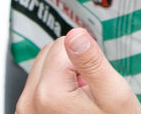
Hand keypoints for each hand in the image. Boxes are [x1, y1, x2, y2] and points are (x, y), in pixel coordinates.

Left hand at [15, 29, 140, 113]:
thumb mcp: (114, 96)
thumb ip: (93, 62)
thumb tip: (75, 34)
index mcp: (48, 94)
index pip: (65, 43)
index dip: (87, 59)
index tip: (94, 81)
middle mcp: (29, 103)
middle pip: (51, 51)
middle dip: (74, 65)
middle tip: (90, 92)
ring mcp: (25, 111)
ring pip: (45, 65)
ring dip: (66, 76)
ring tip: (83, 101)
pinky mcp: (27, 113)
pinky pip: (40, 84)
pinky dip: (58, 88)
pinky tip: (74, 107)